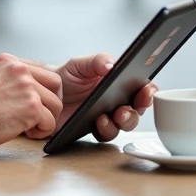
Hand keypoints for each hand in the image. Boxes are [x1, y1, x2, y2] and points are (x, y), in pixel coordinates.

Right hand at [0, 54, 62, 147]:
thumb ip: (7, 79)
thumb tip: (23, 90)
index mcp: (9, 61)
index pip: (42, 70)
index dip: (42, 90)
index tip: (33, 103)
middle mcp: (20, 70)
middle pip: (55, 85)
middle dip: (49, 103)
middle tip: (35, 117)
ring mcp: (28, 87)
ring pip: (56, 105)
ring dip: (45, 119)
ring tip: (26, 127)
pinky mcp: (32, 107)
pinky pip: (50, 122)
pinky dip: (41, 132)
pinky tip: (25, 133)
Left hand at [25, 54, 157, 141]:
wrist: (45, 93)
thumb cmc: (66, 77)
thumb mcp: (80, 64)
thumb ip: (97, 61)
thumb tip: (112, 66)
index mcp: (118, 84)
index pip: (141, 88)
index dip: (149, 90)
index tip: (148, 90)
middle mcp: (116, 101)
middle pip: (137, 109)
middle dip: (137, 109)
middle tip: (127, 107)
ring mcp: (107, 116)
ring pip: (125, 124)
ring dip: (123, 121)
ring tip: (112, 115)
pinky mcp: (94, 129)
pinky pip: (106, 134)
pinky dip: (106, 129)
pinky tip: (98, 121)